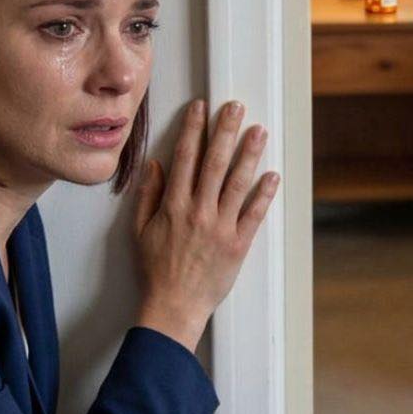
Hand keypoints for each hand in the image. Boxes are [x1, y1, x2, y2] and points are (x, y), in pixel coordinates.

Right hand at [132, 99, 279, 351]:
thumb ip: (148, 196)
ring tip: (259, 131)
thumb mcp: (140, 231)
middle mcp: (199, 211)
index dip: (193, 129)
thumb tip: (155, 165)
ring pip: (238, 182)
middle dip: (225, 130)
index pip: (185, 158)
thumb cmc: (156, 271)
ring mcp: (220, 227)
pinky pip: (254, 214)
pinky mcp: (238, 245)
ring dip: (249, 154)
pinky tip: (272, 175)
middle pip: (214, 162)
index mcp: (174, 205)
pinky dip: (264, 194)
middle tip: (235, 107)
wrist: (173, 306)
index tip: (200, 108)